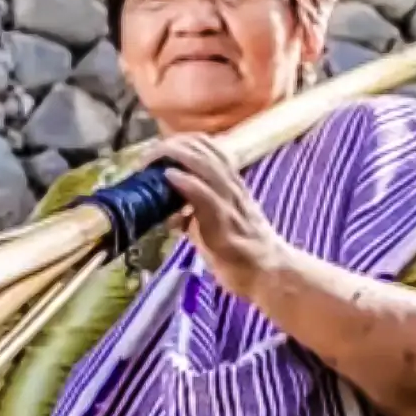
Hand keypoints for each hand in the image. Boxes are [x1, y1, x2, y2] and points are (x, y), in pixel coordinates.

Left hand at [149, 133, 288, 300]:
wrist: (270, 274)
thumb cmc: (242, 252)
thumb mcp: (215, 225)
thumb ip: (195, 215)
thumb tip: (170, 214)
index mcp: (231, 185)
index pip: (209, 147)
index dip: (182, 140)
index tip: (158, 147)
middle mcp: (233, 188)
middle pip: (204, 149)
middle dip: (172, 145)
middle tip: (146, 155)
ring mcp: (231, 204)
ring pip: (206, 165)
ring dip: (175, 156)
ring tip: (152, 159)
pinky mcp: (226, 224)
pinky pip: (206, 196)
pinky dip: (187, 182)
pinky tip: (170, 176)